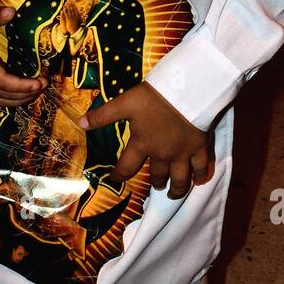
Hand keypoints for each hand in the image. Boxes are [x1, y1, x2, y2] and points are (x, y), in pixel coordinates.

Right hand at [0, 2, 49, 106]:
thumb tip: (11, 12)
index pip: (1, 81)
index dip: (21, 86)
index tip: (39, 83)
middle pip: (2, 95)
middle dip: (26, 93)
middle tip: (45, 84)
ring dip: (19, 99)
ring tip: (38, 89)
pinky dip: (11, 99)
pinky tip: (25, 92)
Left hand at [78, 81, 214, 197]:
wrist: (188, 91)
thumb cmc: (155, 97)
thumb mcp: (125, 102)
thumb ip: (103, 115)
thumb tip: (80, 123)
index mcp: (142, 144)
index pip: (126, 167)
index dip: (119, 175)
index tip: (115, 178)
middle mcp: (162, 154)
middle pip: (158, 176)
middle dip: (156, 183)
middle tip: (157, 185)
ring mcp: (183, 153)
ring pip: (181, 178)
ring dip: (178, 188)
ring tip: (175, 192)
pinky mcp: (200, 147)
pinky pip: (202, 167)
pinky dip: (202, 176)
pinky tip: (201, 181)